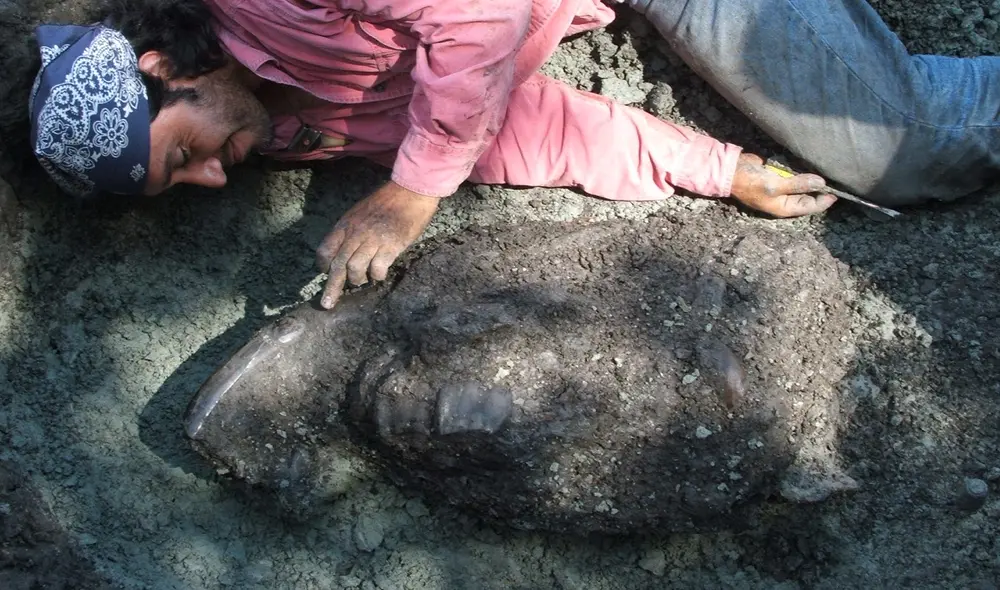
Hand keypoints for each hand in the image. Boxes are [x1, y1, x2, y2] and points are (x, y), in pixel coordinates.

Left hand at [316, 181, 439, 309]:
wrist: (409, 192)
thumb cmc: (386, 203)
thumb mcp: (359, 213)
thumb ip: (350, 231)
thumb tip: (344, 251)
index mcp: (346, 225)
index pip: (325, 249)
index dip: (323, 265)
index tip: (325, 273)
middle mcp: (355, 234)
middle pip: (338, 265)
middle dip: (332, 287)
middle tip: (327, 304)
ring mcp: (372, 240)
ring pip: (355, 269)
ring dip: (357, 280)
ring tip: (363, 281)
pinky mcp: (390, 246)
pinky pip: (377, 269)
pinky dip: (376, 276)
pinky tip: (380, 275)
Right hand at [730, 153, 836, 217]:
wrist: (731, 170)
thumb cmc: (751, 182)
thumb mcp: (775, 185)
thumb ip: (798, 184)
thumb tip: (821, 183)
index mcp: (785, 207)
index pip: (811, 206)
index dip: (825, 200)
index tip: (838, 190)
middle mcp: (785, 199)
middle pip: (809, 197)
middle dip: (821, 189)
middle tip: (836, 178)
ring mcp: (782, 188)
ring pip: (803, 186)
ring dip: (812, 180)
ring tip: (827, 171)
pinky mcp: (779, 176)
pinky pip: (795, 176)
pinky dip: (802, 172)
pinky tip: (811, 165)